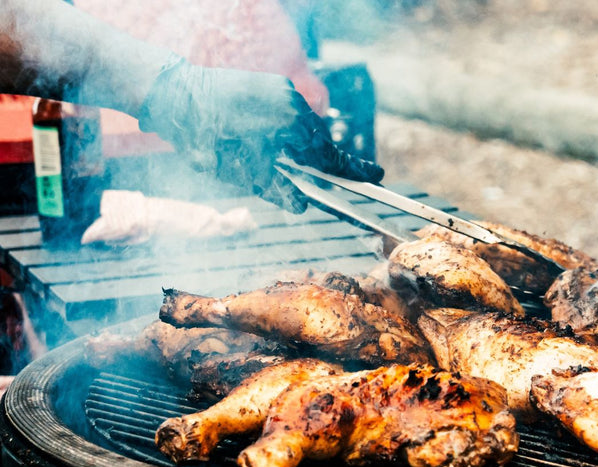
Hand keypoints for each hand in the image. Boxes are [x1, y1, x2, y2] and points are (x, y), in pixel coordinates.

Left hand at [137, 58, 383, 213]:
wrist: (175, 95)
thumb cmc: (207, 138)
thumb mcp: (242, 174)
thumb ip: (277, 190)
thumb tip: (303, 206)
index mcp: (291, 127)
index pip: (329, 156)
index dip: (353, 171)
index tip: (377, 177)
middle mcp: (293, 104)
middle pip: (319, 140)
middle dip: (324, 160)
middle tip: (342, 176)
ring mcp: (282, 90)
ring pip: (306, 125)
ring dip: (302, 144)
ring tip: (291, 159)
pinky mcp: (270, 84)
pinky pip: (291, 111)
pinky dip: (289, 128)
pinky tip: (274, 139)